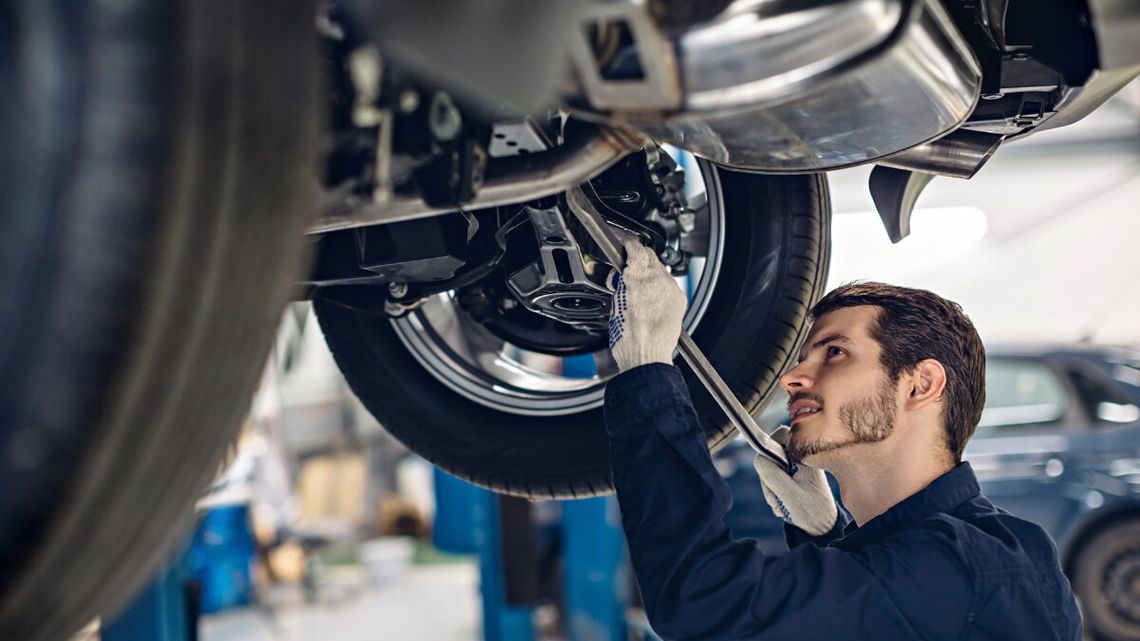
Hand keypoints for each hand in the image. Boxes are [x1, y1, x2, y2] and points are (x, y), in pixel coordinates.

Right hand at [608, 241, 686, 372]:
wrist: (647, 356)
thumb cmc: (628, 338)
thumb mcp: (615, 305)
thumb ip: (622, 285)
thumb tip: (623, 277)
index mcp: (636, 278)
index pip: (636, 248)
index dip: (629, 247)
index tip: (626, 248)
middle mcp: (657, 279)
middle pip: (651, 256)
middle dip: (640, 260)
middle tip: (631, 269)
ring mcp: (670, 289)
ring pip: (661, 270)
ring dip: (651, 274)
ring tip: (641, 289)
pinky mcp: (679, 299)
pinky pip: (669, 285)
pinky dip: (661, 287)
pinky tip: (653, 299)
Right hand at [753, 427, 838, 535]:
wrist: (821, 527)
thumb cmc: (810, 510)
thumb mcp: (787, 492)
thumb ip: (770, 472)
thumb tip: (758, 457)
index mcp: (804, 455)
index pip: (779, 435)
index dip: (768, 448)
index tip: (769, 469)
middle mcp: (801, 457)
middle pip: (771, 454)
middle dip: (769, 476)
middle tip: (777, 495)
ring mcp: (797, 467)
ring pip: (770, 468)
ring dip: (771, 487)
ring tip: (782, 503)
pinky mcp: (793, 477)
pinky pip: (774, 478)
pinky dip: (774, 491)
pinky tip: (783, 503)